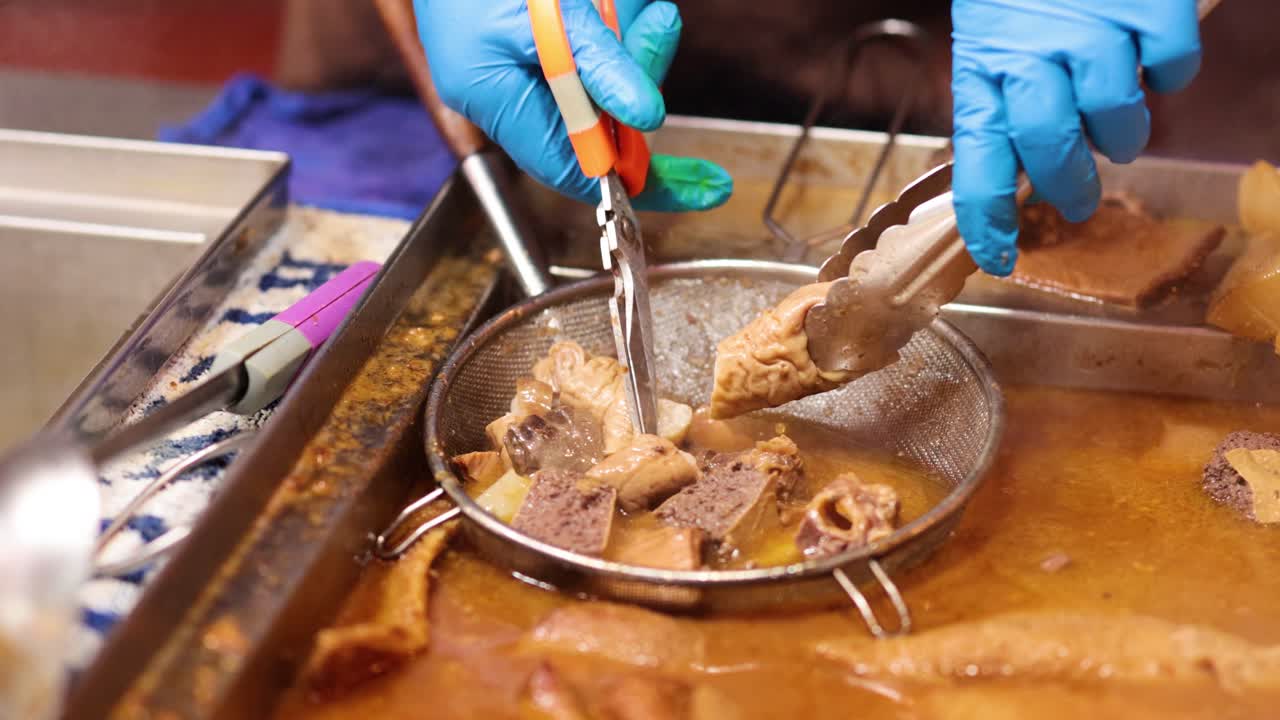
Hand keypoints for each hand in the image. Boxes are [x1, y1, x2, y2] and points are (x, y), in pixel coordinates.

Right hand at [415, 0, 731, 211]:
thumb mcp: (550, 16)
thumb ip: (598, 67)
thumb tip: (647, 119)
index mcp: (494, 100)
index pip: (577, 171)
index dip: (643, 181)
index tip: (703, 189)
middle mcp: (508, 91)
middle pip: (601, 119)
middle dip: (639, 72)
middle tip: (660, 25)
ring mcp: (523, 62)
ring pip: (606, 77)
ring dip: (631, 36)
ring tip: (638, 3)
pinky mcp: (539, 36)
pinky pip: (594, 46)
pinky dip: (615, 20)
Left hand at [951, 0, 1201, 274]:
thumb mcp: (992, 42)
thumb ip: (1004, 102)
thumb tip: (1018, 174)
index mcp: (983, 68)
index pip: (978, 161)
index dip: (987, 219)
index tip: (997, 258)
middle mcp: (1031, 54)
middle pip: (1052, 149)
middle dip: (1069, 187)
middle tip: (1076, 201)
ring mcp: (1090, 30)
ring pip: (1117, 117)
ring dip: (1122, 132)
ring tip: (1114, 118)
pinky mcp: (1146, 6)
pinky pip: (1170, 69)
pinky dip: (1168, 71)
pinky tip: (1147, 53)